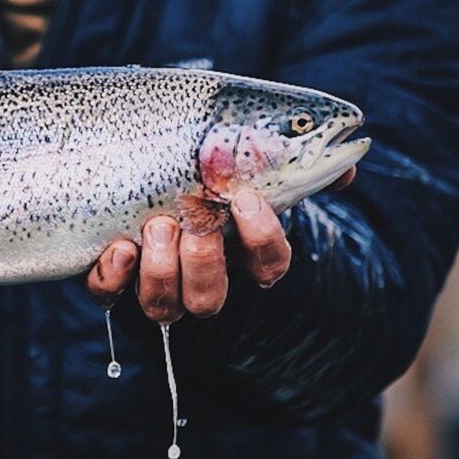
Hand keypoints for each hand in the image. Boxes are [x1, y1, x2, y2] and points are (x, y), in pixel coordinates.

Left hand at [85, 166, 356, 322]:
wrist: (140, 163)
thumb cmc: (201, 161)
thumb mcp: (243, 152)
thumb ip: (291, 157)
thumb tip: (348, 168)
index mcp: (237, 247)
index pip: (267, 265)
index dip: (262, 240)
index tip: (244, 199)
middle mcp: (197, 273)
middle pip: (209, 298)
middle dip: (203, 262)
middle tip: (192, 220)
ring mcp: (153, 279)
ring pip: (164, 306)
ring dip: (161, 270)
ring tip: (157, 226)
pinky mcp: (111, 275)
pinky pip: (109, 293)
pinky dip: (114, 276)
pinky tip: (119, 245)